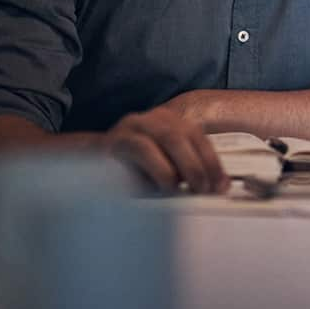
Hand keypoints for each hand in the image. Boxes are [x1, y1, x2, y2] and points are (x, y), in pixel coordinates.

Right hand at [99, 104, 227, 194]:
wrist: (87, 170)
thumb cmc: (131, 175)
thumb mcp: (165, 173)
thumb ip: (187, 175)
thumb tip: (217, 186)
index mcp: (169, 123)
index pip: (198, 136)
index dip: (213, 161)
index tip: (222, 185)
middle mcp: (153, 119)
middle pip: (186, 135)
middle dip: (202, 165)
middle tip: (208, 190)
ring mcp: (134, 125)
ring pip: (169, 137)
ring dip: (186, 166)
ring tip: (191, 190)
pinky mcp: (117, 139)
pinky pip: (143, 148)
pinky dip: (159, 169)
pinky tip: (166, 186)